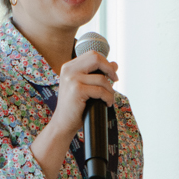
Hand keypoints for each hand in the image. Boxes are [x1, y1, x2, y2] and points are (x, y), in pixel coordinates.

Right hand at [31, 49, 117, 178]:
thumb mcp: (85, 86)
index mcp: (69, 67)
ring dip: (110, 90)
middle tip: (115, 80)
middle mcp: (68, 70)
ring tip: (108, 98)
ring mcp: (72, 79)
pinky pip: (100, 90)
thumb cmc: (74, 106)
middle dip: (109, 69)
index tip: (111, 74)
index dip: (105, 62)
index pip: (92, 55)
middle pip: (96, 58)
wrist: (63, 123)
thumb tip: (114, 64)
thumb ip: (96, 74)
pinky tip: (106, 103)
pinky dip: (108, 97)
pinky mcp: (77, 90)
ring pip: (101, 78)